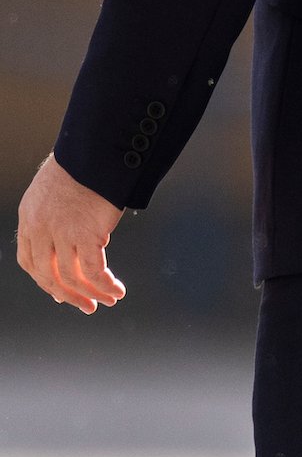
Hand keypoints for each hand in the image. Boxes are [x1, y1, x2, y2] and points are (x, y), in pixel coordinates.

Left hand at [17, 155, 125, 313]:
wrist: (97, 150)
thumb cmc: (84, 165)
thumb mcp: (54, 191)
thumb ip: (53, 216)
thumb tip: (67, 241)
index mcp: (29, 217)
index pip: (29, 261)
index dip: (44, 280)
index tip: (60, 293)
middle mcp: (40, 228)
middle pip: (48, 275)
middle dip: (68, 295)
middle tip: (86, 306)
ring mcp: (61, 233)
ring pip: (71, 277)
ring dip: (92, 294)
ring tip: (108, 300)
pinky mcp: (86, 234)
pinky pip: (94, 271)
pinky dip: (105, 285)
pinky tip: (117, 290)